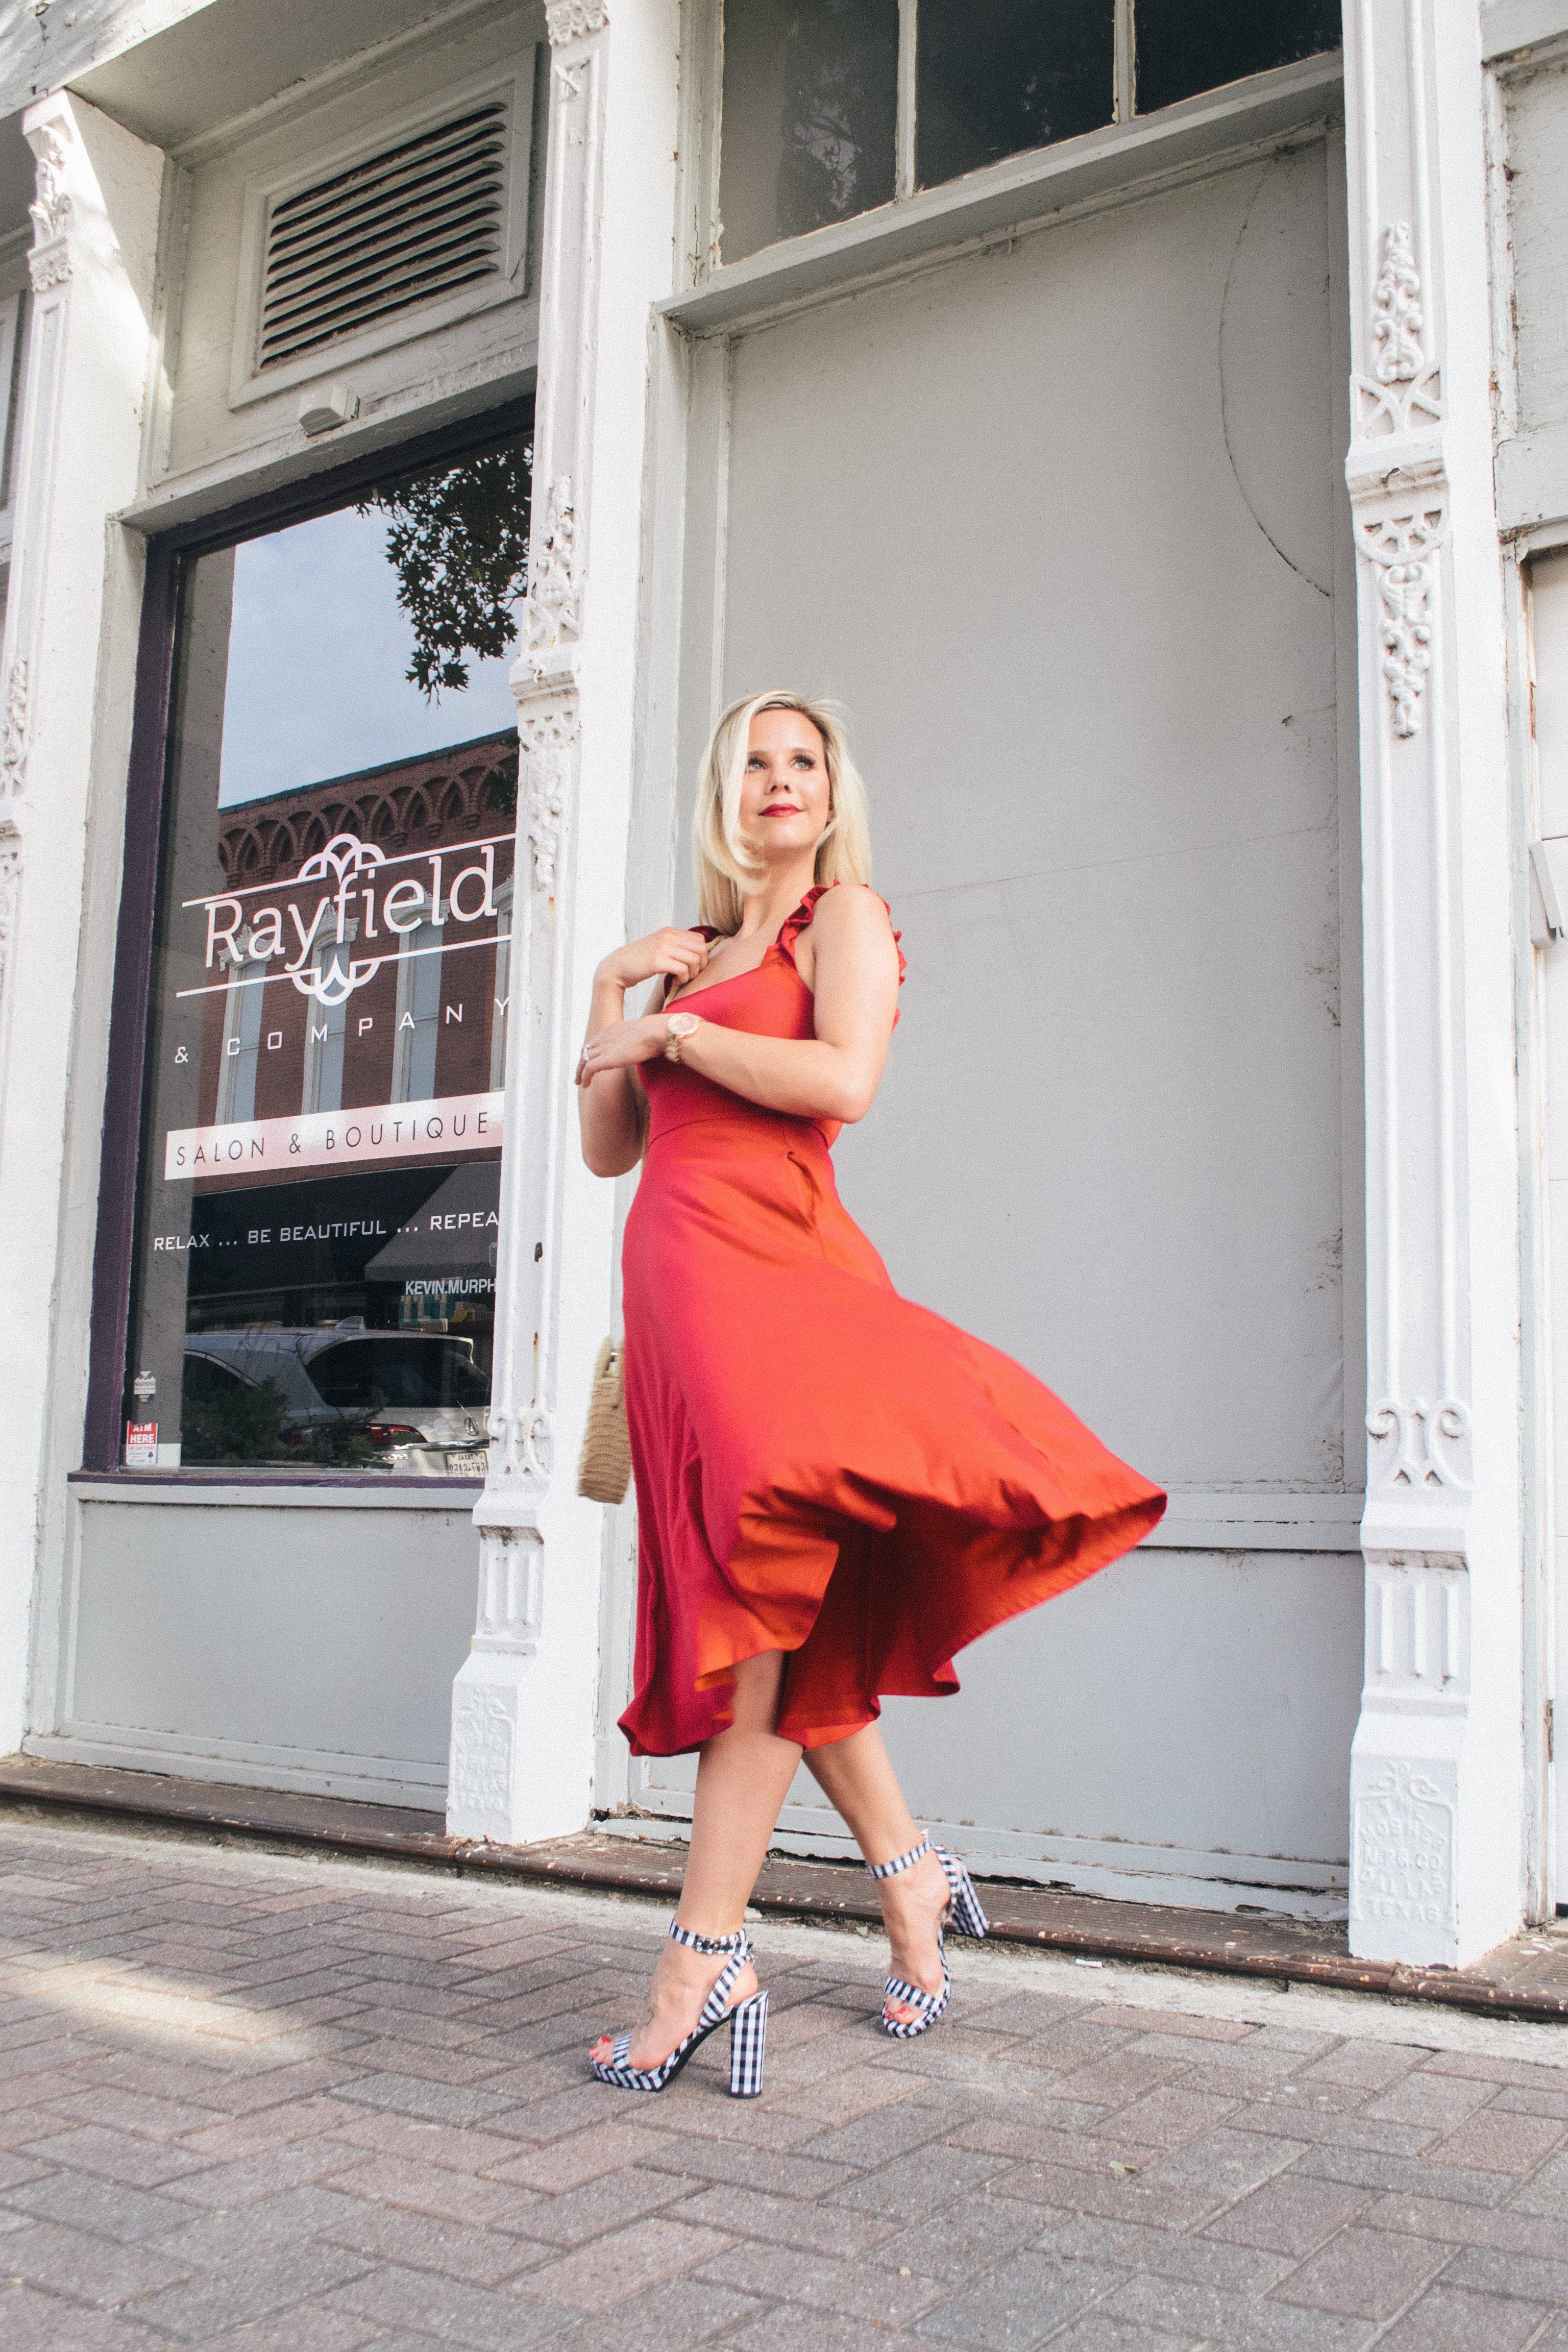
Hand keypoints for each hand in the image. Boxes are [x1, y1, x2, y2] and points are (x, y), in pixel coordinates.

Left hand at [575, 1016, 667, 1087]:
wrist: (657, 1033)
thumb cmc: (659, 1033)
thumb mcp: (647, 1034)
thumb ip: (644, 1039)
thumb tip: (654, 1043)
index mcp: (614, 1028)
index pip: (597, 1039)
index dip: (592, 1050)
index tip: (592, 1058)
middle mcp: (606, 1036)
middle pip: (587, 1049)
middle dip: (582, 1060)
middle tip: (580, 1071)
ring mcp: (604, 1047)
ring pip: (583, 1060)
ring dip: (579, 1071)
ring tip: (579, 1082)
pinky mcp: (605, 1059)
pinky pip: (588, 1069)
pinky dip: (584, 1077)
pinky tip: (585, 1085)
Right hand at [596, 928, 710, 991]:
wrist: (617, 967)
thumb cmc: (640, 962)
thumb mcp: (660, 947)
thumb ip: (676, 946)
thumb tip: (700, 954)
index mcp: (670, 931)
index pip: (700, 940)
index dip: (701, 956)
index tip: (691, 967)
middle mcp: (667, 935)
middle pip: (701, 949)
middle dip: (700, 965)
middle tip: (689, 975)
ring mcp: (662, 947)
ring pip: (695, 959)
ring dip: (692, 974)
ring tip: (681, 979)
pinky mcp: (657, 960)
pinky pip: (683, 969)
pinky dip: (683, 979)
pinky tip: (674, 981)